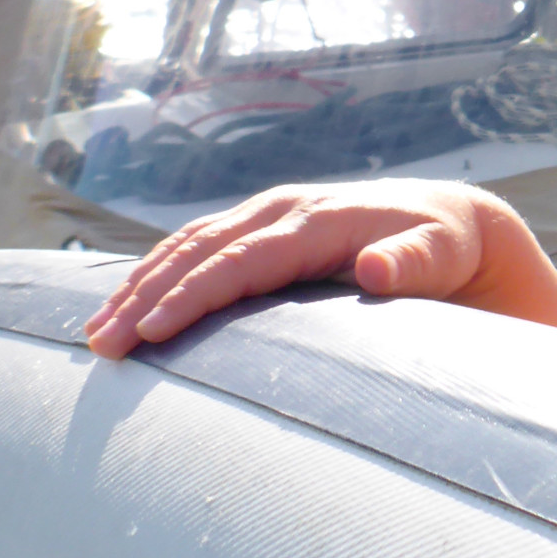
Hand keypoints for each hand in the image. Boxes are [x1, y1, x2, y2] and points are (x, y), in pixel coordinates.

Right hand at [82, 180, 556, 358]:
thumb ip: (412, 265)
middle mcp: (283, 210)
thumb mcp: (443, 255)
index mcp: (315, 219)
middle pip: (199, 252)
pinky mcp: (265, 230)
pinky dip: (159, 274)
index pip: (241, 261)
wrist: (458, 222)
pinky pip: (200, 247)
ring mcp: (270, 216)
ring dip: (140, 286)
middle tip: (103, 347)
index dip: (194, 295)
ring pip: (189, 246)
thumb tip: (378, 270)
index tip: (152, 330)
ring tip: (98, 334)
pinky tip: (130, 306)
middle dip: (146, 297)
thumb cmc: (450, 247)